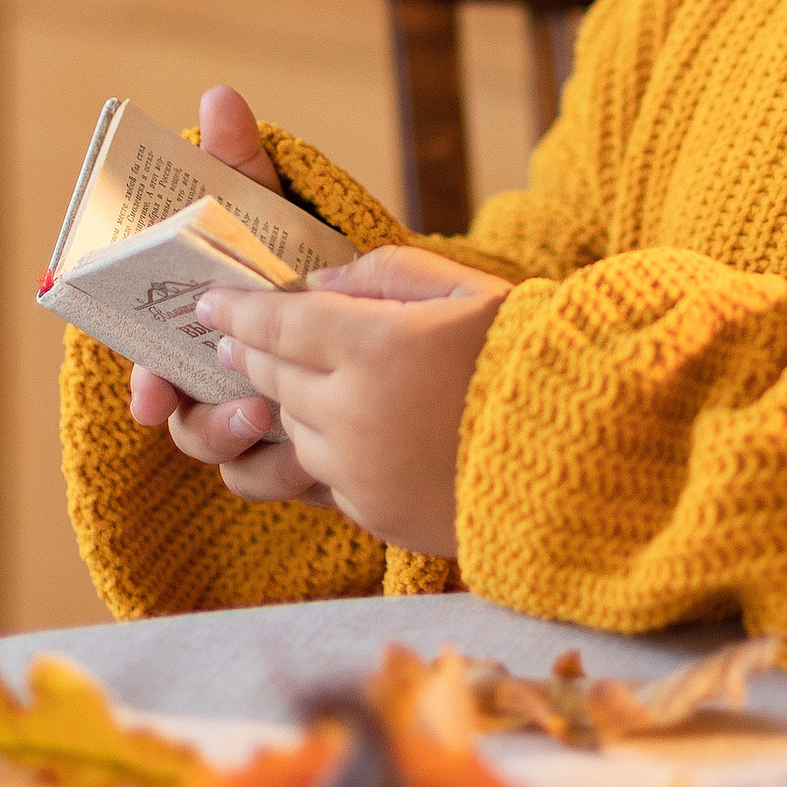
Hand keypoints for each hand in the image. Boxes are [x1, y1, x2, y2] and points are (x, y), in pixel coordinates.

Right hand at [129, 85, 334, 505]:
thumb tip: (222, 97)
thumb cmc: (295, 253)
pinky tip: (330, 460)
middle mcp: (214, 389)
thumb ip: (242, 167)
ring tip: (294, 430)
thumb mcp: (272, 208)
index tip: (153, 396)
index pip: (153, 373)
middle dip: (211, 427)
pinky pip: (285, 486)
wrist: (370, 303)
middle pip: (189, 429)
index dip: (147, 388)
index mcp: (195, 338)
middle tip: (252, 411)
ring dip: (257, 457)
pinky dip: (300, 477)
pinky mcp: (299, 455)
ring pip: (234, 467)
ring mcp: (256, 428)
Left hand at [198, 246, 508, 556]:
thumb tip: (325, 282)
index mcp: (376, 347)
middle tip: (233, 337)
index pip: (280, 324)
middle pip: (275, 376)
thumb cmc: (527, 359)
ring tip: (285, 383)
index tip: (208, 302)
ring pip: (291, 430)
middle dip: (250, 353)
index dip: (238, 311)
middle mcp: (354, 412)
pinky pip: (324, 476)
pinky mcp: (373, 512)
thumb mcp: (466, 290)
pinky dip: (323, 449)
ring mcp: (359, 470)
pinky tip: (339, 431)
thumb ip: (388, 274)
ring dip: (284, 403)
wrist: (578, 458)